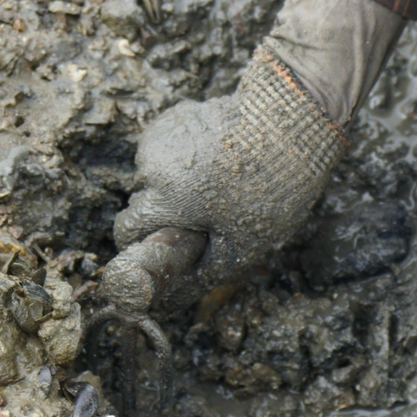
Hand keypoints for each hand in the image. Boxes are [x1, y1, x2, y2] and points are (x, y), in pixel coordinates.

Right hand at [113, 48, 346, 298]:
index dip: (142, 243)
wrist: (290, 122)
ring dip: (176, 184)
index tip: (164, 247)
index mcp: (165, 200)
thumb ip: (202, 273)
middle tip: (205, 217)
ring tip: (219, 183)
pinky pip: (166, 149)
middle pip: (141, 202)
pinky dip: (183, 158)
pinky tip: (216, 158)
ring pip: (155, 175)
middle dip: (164, 214)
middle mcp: (153, 167)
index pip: (126, 230)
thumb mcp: (244, 245)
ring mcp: (160, 137)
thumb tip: (172, 300)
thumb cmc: (271, 188)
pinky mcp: (173, 116)